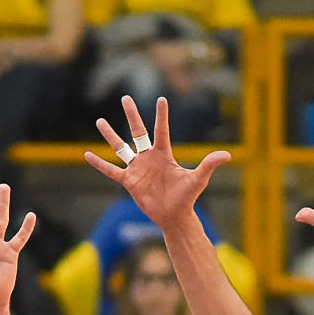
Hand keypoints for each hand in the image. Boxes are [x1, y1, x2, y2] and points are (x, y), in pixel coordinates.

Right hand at [85, 94, 229, 227]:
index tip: (161, 99)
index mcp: (164, 154)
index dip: (161, 115)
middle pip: (137, 131)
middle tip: (125, 98)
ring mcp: (137, 168)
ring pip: (121, 147)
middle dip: (132, 115)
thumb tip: (227, 155)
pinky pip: (111, 171)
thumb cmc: (187, 197)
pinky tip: (86, 155)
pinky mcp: (129, 182)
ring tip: (100, 121)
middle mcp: (149, 157)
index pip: (161, 130)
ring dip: (110, 135)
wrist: (174, 216)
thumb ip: (209, 165)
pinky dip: (99, 164)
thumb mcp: (198, 179)